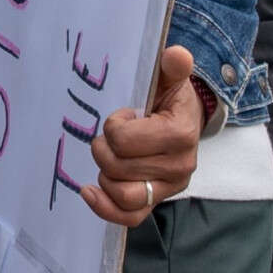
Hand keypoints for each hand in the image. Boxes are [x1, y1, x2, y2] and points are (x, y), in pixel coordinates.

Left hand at [84, 45, 208, 225]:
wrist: (183, 121)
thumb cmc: (168, 99)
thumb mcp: (170, 79)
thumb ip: (172, 67)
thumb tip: (176, 54)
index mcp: (181, 134)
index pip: (125, 140)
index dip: (114, 126)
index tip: (124, 115)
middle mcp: (179, 167)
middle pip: (118, 167)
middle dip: (105, 147)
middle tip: (112, 135)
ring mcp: (168, 188)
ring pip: (122, 194)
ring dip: (105, 173)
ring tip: (109, 156)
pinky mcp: (157, 201)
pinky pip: (129, 217)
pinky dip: (106, 209)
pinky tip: (89, 191)